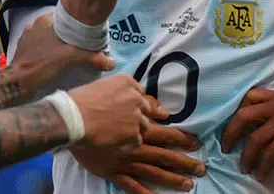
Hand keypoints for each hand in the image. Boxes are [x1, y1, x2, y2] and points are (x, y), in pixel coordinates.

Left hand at [12, 13, 115, 77]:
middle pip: (58, 27)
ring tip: (70, 53)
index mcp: (45, 20)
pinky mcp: (23, 50)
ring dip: (58, 43)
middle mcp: (34, 25)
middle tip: (81, 44)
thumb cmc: (43, 63)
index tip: (87, 32)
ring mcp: (27, 37)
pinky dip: (48, 51)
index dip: (77, 23)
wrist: (18, 82)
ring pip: (49, 37)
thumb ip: (93, 57)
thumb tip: (112, 62)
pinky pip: (40, 46)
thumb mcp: (71, 57)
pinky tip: (55, 60)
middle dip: (69, 35)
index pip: (66, 16)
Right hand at [68, 75, 162, 149]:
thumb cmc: (77, 101)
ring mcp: (136, 115)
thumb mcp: (98, 86)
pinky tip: (118, 145)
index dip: (132, 102)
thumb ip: (113, 91)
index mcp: (126, 81)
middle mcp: (135, 96)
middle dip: (136, 116)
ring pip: (143, 125)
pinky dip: (129, 144)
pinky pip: (137, 140)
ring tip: (120, 135)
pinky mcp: (132, 132)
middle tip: (123, 123)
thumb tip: (114, 99)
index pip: (139, 92)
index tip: (125, 109)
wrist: (73, 118)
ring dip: (133, 130)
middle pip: (145, 109)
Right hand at [73, 105, 205, 193]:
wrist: (71, 119)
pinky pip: (131, 185)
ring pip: (154, 172)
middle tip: (201, 168)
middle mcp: (137, 146)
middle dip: (185, 162)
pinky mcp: (112, 172)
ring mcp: (125, 161)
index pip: (167, 134)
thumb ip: (144, 100)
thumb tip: (163, 111)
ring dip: (172, 179)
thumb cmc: (94, 100)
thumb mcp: (122, 89)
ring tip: (189, 185)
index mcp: (140, 127)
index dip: (183, 139)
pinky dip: (144, 193)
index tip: (196, 143)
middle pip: (165, 155)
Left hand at [221, 89, 273, 180]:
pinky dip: (262, 166)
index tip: (232, 125)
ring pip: (254, 139)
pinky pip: (269, 155)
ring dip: (246, 156)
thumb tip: (262, 130)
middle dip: (230, 133)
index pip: (249, 96)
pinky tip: (262, 174)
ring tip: (244, 167)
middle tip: (226, 147)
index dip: (236, 110)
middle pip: (243, 115)